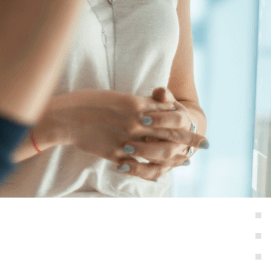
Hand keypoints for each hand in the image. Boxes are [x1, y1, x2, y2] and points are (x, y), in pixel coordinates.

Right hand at [56, 88, 208, 181]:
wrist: (66, 118)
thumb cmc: (90, 102)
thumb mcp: (118, 97)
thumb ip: (139, 103)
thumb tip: (157, 105)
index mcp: (136, 104)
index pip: (168, 113)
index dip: (185, 120)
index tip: (197, 124)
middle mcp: (135, 123)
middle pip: (170, 133)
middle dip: (189, 140)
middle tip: (204, 144)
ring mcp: (126, 141)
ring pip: (158, 153)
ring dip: (175, 158)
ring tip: (186, 160)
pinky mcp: (116, 155)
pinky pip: (139, 166)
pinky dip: (151, 169)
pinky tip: (160, 173)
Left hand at [119, 86, 199, 180]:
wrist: (177, 127)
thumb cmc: (164, 109)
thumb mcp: (164, 100)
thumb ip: (163, 95)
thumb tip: (161, 92)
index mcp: (184, 121)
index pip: (177, 122)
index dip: (162, 120)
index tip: (144, 119)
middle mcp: (181, 142)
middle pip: (168, 148)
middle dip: (149, 147)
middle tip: (128, 143)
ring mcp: (173, 157)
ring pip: (162, 163)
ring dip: (143, 159)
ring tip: (124, 153)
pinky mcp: (162, 167)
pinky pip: (152, 172)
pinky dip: (138, 171)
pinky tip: (122, 166)